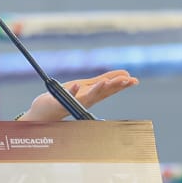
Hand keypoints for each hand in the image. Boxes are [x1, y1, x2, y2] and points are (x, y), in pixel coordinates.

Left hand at [20, 69, 138, 121]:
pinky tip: (77, 84)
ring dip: (97, 89)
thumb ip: (103, 80)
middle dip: (115, 86)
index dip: (122, 85)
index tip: (134, 80)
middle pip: (103, 93)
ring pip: (89, 96)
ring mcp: (75, 101)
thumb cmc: (68, 96)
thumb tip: (124, 74)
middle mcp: (87, 100)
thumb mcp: (88, 86)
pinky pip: (68, 96)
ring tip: (105, 82)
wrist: (47, 109)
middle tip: (127, 81)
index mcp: (93, 95)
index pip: (111, 90)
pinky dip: (73, 91)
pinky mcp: (62, 101)